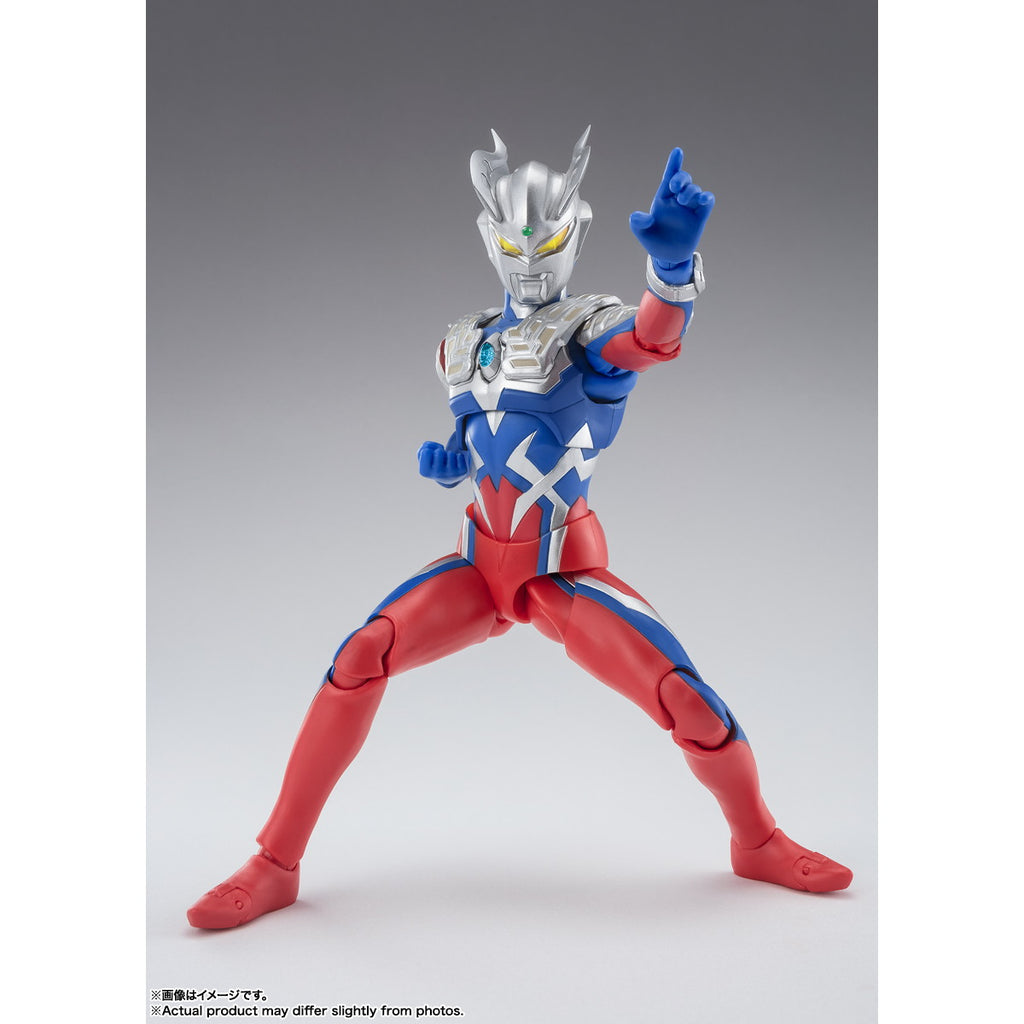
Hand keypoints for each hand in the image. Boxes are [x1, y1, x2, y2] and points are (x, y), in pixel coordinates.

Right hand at [417, 441, 467, 485]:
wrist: (448, 477)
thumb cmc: (434, 464)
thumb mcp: (423, 457)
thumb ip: (425, 447)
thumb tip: (440, 447)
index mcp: (425, 471)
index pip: (426, 452)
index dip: (429, 450)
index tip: (431, 457)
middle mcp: (438, 474)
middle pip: (439, 452)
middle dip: (440, 452)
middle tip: (441, 459)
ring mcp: (450, 474)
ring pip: (450, 453)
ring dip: (449, 454)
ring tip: (448, 462)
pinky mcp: (461, 472)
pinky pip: (460, 456)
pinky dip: (458, 457)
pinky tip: (455, 464)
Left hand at [629, 148, 714, 279]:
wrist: (667, 256)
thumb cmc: (653, 240)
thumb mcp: (642, 232)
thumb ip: (638, 223)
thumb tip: (636, 216)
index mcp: (663, 198)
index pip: (669, 177)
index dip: (674, 164)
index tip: (677, 151)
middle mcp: (677, 199)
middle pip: (683, 180)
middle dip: (681, 178)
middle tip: (675, 187)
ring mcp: (689, 207)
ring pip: (695, 190)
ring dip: (690, 191)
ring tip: (683, 201)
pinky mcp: (700, 216)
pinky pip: (707, 202)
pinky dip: (706, 198)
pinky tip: (703, 199)